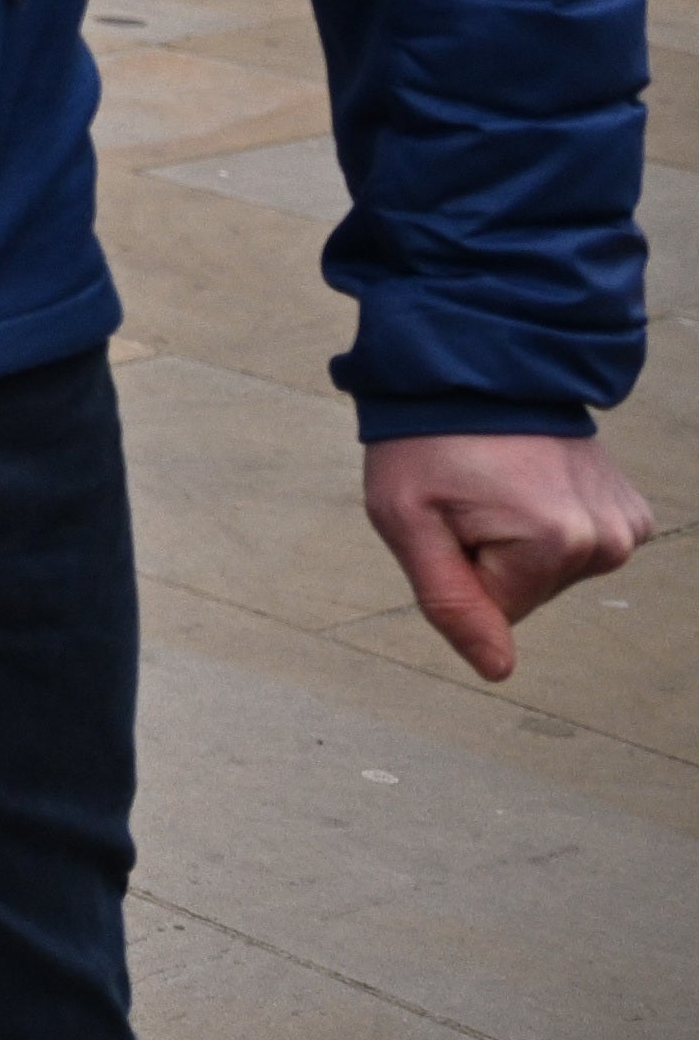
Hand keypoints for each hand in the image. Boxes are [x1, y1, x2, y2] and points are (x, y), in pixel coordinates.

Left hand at [363, 430, 652, 682]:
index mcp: (555, 545)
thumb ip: (451, 604)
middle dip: (490, 557)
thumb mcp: (407, 522)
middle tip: (469, 498)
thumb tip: (496, 670)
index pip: (497, 613)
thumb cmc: (426, 441)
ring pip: (552, 573)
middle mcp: (606, 539)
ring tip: (497, 483)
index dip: (460, 570)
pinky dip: (548, 523)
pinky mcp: (631, 511)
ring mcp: (625, 524)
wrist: (474, 369)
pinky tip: (531, 481)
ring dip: (516, 539)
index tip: (449, 519)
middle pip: (529, 594)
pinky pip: (577, 547)